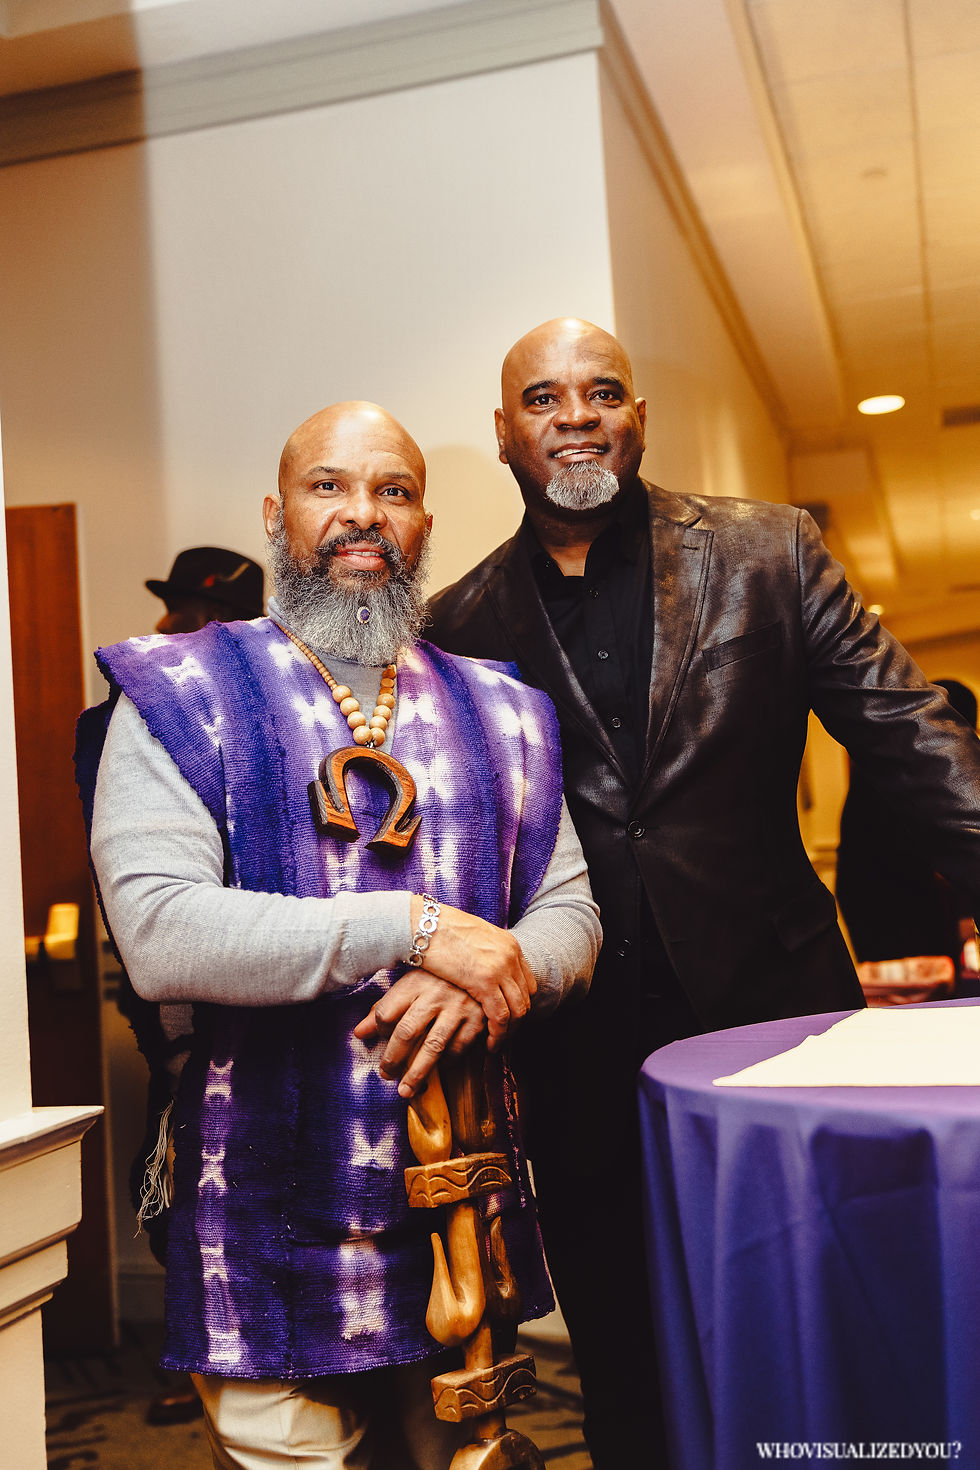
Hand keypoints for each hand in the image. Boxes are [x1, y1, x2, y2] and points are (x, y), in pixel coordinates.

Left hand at [353, 971, 485, 1098]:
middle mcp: (435, 994)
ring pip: (433, 1047)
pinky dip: (448, 1062)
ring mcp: (458, 1007)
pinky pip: (459, 1048)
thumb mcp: (411, 984)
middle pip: (406, 1032)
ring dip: (418, 1073)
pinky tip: (440, 1068)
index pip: (387, 1012)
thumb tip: (359, 1033)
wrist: (482, 966)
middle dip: (393, 1059)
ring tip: (406, 1091)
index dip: (378, 1030)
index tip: (378, 1039)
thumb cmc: (439, 978)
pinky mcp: (478, 1019)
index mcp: (414, 982)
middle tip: (386, 1075)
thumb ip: (385, 1007)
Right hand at [410, 898, 536, 1049]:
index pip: (526, 982)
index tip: (505, 1017)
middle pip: (525, 998)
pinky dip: (497, 1034)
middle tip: (503, 1036)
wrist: (424, 922)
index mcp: (509, 944)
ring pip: (517, 1010)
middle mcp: (510, 955)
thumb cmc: (438, 930)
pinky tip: (488, 1044)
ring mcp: (500, 968)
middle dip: (516, 1021)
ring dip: (509, 1032)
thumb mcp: (471, 939)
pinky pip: (500, 1016)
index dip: (517, 1003)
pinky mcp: (485, 981)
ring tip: (495, 1044)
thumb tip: (480, 969)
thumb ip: (483, 954)